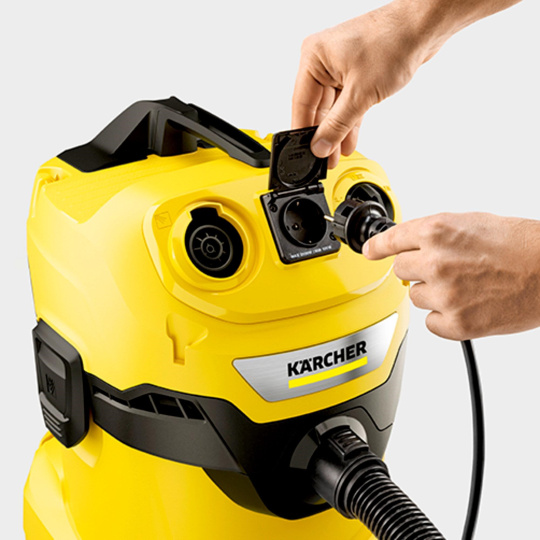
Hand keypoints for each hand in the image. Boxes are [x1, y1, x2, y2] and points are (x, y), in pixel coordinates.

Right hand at [292, 2, 437, 167]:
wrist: (423, 27)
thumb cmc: (393, 41)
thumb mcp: (360, 94)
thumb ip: (337, 125)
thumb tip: (320, 146)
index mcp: (314, 57)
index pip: (301, 103)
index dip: (304, 132)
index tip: (306, 154)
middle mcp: (323, 61)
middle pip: (317, 108)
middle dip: (322, 135)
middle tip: (323, 159)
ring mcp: (340, 68)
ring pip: (333, 109)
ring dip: (336, 132)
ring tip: (335, 156)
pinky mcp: (356, 74)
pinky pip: (347, 104)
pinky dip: (349, 121)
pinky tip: (347, 141)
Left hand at [363, 212, 539, 339]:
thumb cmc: (518, 245)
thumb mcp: (471, 223)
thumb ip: (435, 234)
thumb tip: (410, 243)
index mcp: (437, 232)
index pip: (391, 241)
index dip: (377, 247)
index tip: (369, 252)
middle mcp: (435, 262)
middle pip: (400, 270)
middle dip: (417, 270)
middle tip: (444, 270)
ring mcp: (444, 294)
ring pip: (414, 297)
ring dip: (432, 293)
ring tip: (464, 287)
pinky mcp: (456, 323)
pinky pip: (430, 322)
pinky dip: (444, 317)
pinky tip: (466, 305)